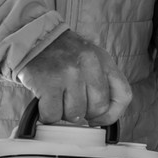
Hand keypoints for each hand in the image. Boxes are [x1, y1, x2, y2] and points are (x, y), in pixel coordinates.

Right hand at [17, 30, 132, 126]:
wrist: (34, 38)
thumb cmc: (63, 55)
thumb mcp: (92, 60)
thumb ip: (102, 82)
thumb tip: (102, 118)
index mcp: (104, 60)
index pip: (123, 96)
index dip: (111, 114)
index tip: (98, 119)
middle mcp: (89, 64)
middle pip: (98, 108)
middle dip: (84, 113)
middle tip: (71, 103)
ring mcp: (69, 72)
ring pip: (75, 114)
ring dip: (63, 113)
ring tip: (57, 97)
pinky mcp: (48, 82)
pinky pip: (53, 114)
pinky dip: (47, 114)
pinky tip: (45, 101)